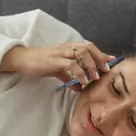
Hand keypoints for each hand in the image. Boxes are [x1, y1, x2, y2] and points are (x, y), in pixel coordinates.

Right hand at [1, 41, 115, 90]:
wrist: (23, 60)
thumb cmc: (40, 64)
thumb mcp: (57, 70)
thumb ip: (69, 77)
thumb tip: (80, 88)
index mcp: (68, 48)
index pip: (89, 47)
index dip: (101, 53)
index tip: (112, 61)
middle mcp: (66, 48)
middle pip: (88, 47)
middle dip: (99, 58)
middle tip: (105, 70)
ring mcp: (60, 53)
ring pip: (82, 53)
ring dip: (91, 65)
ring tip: (95, 77)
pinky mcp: (54, 60)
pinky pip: (71, 65)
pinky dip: (79, 73)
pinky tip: (82, 82)